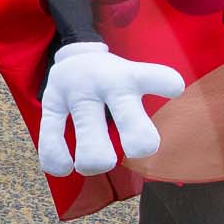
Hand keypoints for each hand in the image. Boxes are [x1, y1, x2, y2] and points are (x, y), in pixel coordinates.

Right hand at [37, 43, 184, 176]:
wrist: (74, 56)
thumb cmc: (114, 81)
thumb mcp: (135, 79)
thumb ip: (152, 108)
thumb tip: (169, 153)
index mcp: (131, 77)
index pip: (160, 79)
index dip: (168, 85)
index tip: (173, 90)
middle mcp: (105, 83)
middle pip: (131, 125)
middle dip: (139, 145)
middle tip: (133, 148)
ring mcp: (76, 94)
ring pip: (91, 145)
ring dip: (94, 162)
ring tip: (93, 162)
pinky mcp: (50, 104)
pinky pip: (52, 142)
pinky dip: (58, 162)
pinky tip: (65, 167)